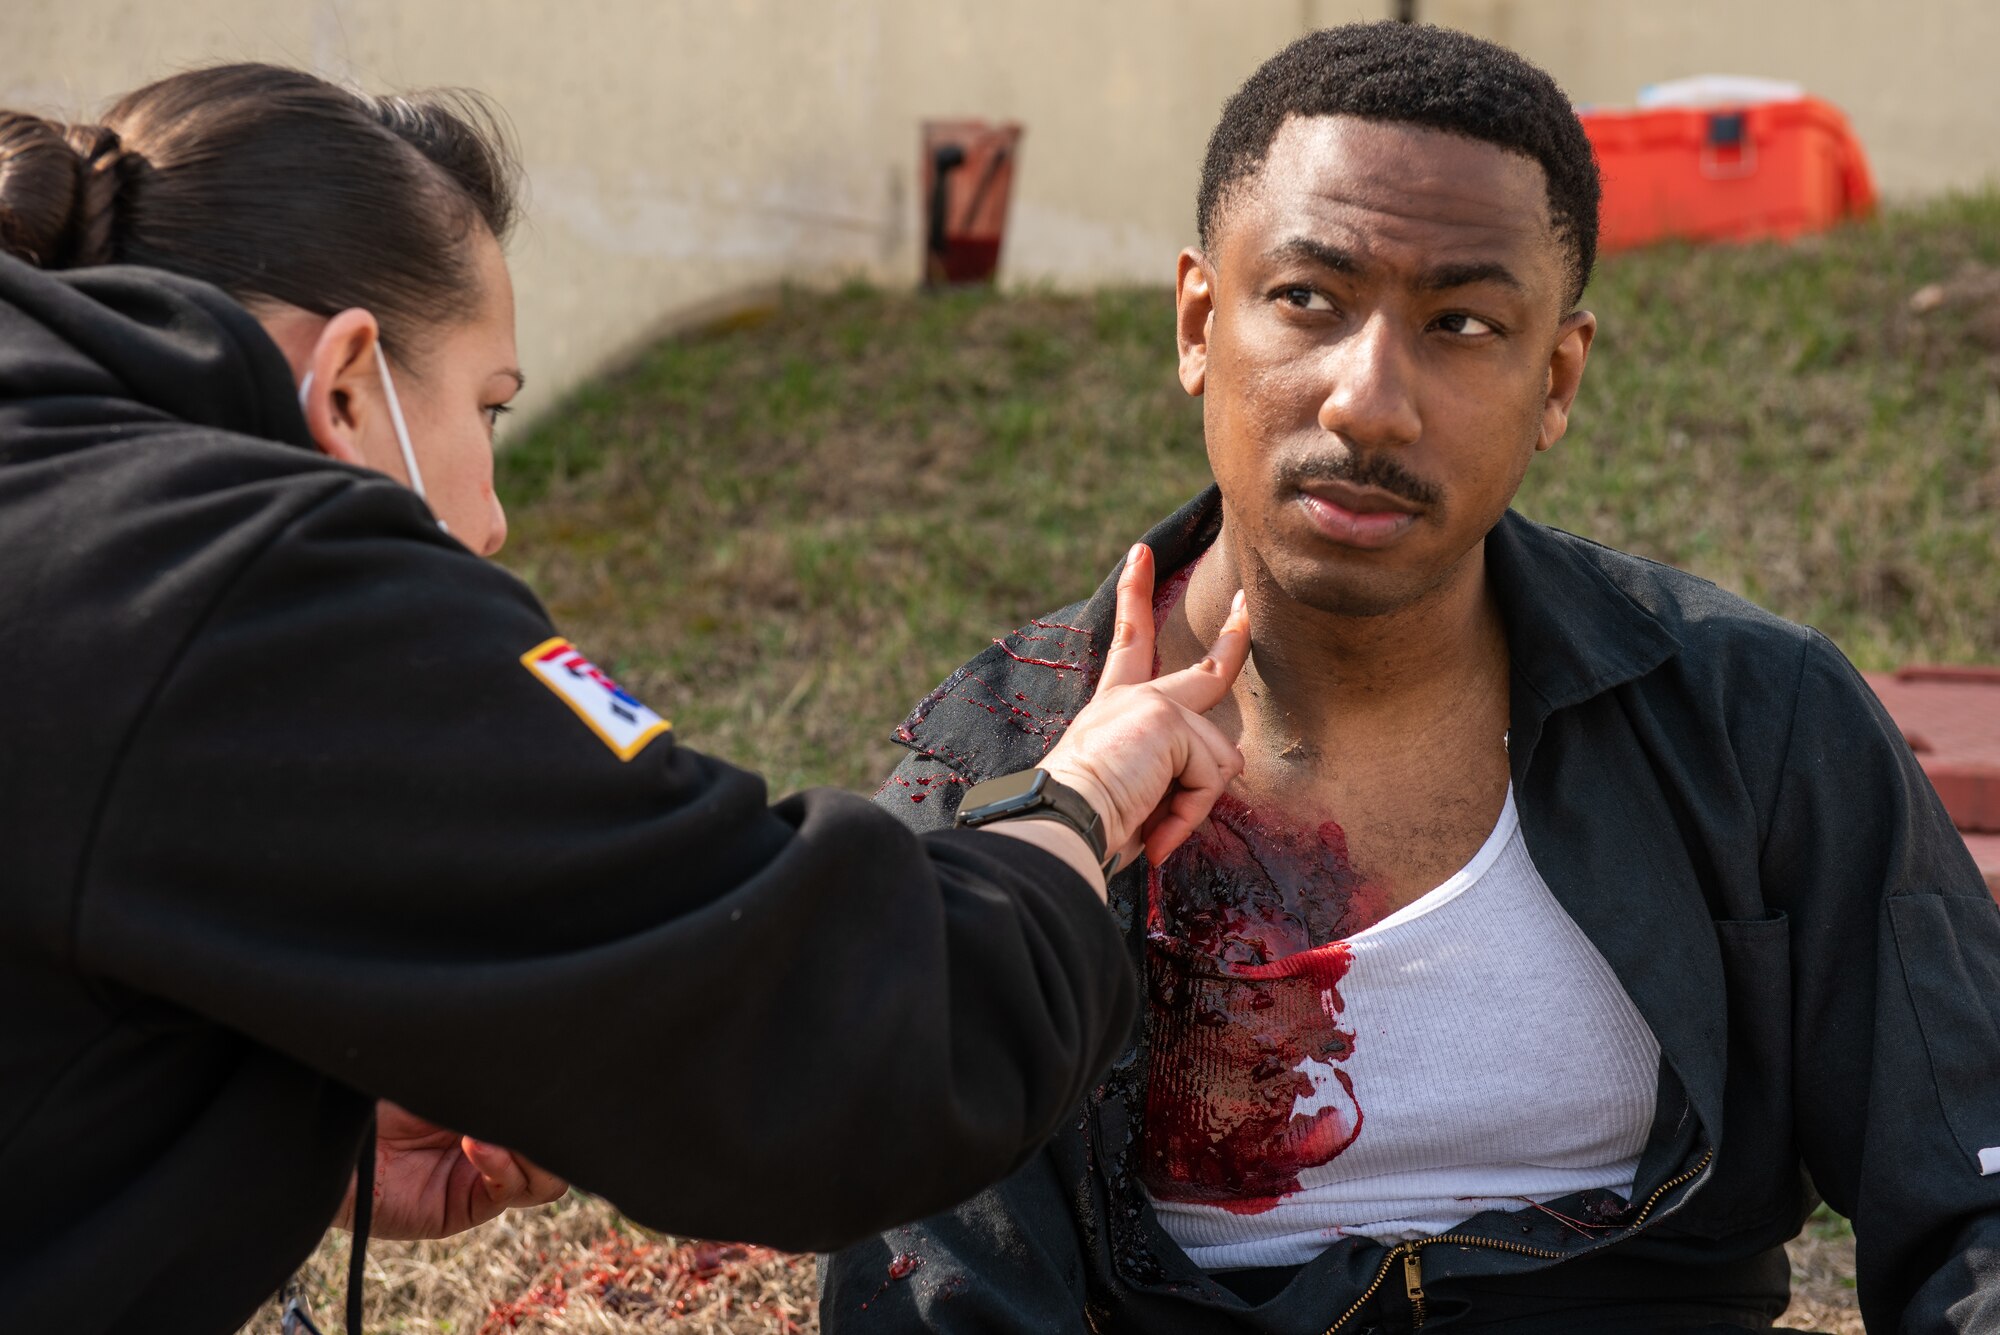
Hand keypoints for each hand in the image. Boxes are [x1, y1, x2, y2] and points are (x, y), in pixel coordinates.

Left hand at [332, 1100, 567, 1240]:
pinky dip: (502, 1166)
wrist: (328, 1124)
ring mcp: (479, 1178)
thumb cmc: (381, 1088)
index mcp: (491, 1109)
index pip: (549, 1114)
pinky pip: (504, 1193)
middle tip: (539, 1106)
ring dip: (533, 1151)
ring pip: (545, 1179)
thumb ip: (494, 1078)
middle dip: (554, 1128)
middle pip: (558, 1148)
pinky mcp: (459, 1210)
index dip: (559, 1104)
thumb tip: (541, 1077)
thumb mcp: (450, 1071)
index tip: (552, 1083)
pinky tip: (476, 1143)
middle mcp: (492, 1143)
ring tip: (498, 1127)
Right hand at [1041, 543, 1249, 868]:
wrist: (1060, 825)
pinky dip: (1188, 814)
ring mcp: (1153, 705)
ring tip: (1153, 831)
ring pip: (1216, 758)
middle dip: (1232, 636)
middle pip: (1202, 668)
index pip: (1130, 646)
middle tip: (1244, 603)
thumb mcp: (1132, 788)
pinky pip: (1209, 776)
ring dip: (1191, 804)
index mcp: (1114, 710)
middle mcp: (1132, 700)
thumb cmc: (1086, 822)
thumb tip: (1222, 768)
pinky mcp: (1167, 721)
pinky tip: (1156, 832)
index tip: (1140, 555)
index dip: (1134, 598)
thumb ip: (1172, 770)